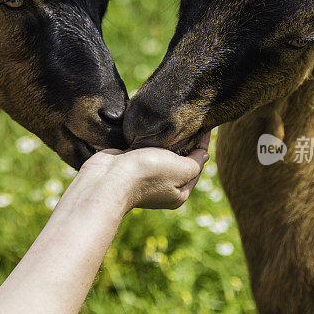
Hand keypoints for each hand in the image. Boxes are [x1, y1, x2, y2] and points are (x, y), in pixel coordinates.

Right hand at [78, 131, 210, 211]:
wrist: (108, 177)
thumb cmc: (148, 173)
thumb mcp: (181, 169)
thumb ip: (195, 162)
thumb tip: (204, 154)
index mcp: (178, 193)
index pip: (196, 167)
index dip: (201, 146)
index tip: (204, 126)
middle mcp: (163, 186)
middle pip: (180, 161)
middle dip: (184, 143)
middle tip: (189, 121)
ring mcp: (145, 175)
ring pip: (162, 155)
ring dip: (166, 140)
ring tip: (173, 121)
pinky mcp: (131, 164)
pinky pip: (146, 151)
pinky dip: (150, 141)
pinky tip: (154, 128)